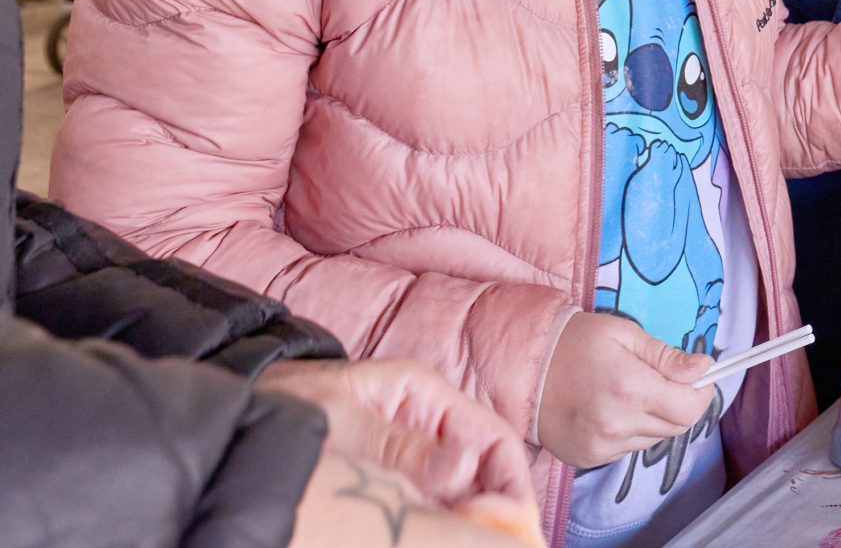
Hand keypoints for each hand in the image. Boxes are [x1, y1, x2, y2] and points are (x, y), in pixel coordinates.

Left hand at [258, 358, 533, 513]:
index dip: (512, 486)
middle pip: (479, 477)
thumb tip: (463, 467)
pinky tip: (422, 538)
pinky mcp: (385, 487)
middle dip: (486, 516)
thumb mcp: (341, 422)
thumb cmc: (285, 402)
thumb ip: (399, 447)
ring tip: (441, 540)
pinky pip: (418, 511)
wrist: (234, 416)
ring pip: (451, 500)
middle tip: (479, 544)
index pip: (494, 440)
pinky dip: (425, 530)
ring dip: (454, 527)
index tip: (516, 531)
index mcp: (425, 397)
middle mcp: (425, 429)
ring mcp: (406, 460)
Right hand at [534, 312, 713, 470]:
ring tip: (631, 393)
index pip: (689, 409)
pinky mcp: (587, 458)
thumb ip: (666, 356)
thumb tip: (704, 368)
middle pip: (675, 427)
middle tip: (663, 382)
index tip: (698, 379)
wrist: (524, 368)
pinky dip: (630, 431)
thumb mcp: (625, 334)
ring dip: (655, 418)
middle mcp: (617, 424)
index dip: (702, 394)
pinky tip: (612, 409)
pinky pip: (627, 449)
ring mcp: (601, 446)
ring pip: (653, 439)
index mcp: (630, 388)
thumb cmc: (576, 343)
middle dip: (680, 404)